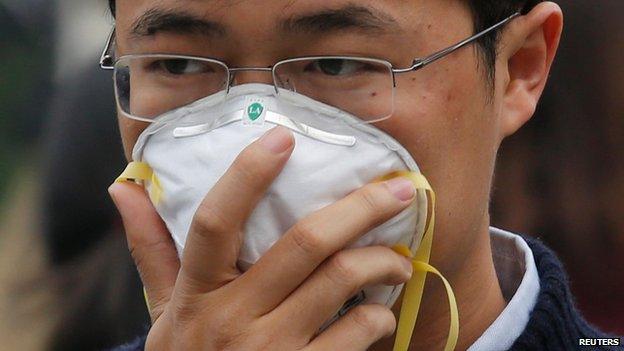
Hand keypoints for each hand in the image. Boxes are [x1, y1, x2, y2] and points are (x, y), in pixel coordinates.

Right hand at [109, 126, 415, 350]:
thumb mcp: (164, 311)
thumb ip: (151, 249)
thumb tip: (124, 186)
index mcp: (195, 294)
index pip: (214, 223)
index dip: (247, 175)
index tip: (283, 140)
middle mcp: (233, 319)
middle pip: (305, 244)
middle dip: (361, 208)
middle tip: (400, 188)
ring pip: (342, 281)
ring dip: (383, 261)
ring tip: (397, 256)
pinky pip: (359, 333)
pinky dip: (380, 316)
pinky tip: (380, 310)